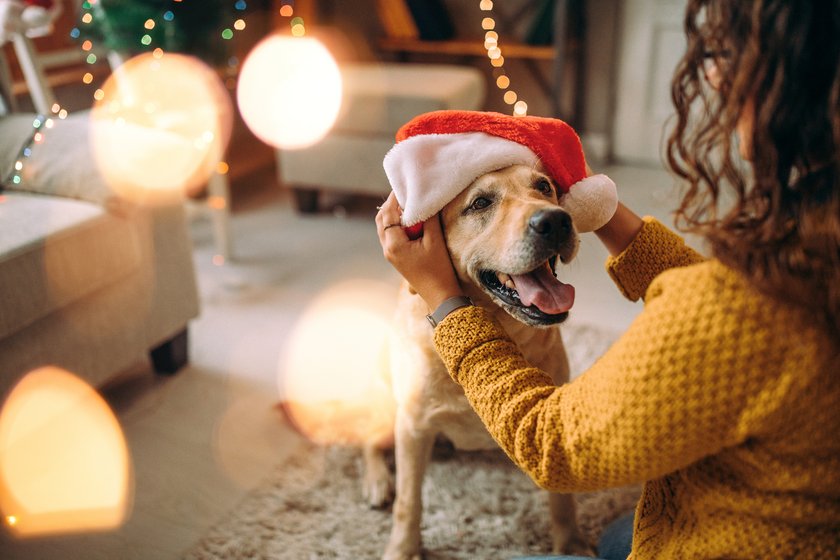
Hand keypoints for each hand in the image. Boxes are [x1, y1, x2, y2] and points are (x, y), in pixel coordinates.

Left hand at [375, 193, 463, 310]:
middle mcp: (387, 249)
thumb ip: (428, 218)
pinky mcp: (396, 258)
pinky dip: (396, 225)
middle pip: (382, 219)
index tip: (403, 186)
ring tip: (407, 203)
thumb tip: (424, 200)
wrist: (440, 295)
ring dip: (392, 214)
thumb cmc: (439, 269)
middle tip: (404, 192)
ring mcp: (390, 254)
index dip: (394, 198)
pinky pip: (391, 236)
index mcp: (394, 244)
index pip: (388, 213)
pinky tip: (409, 220)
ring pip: (384, 227)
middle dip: (390, 204)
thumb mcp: (435, 240)